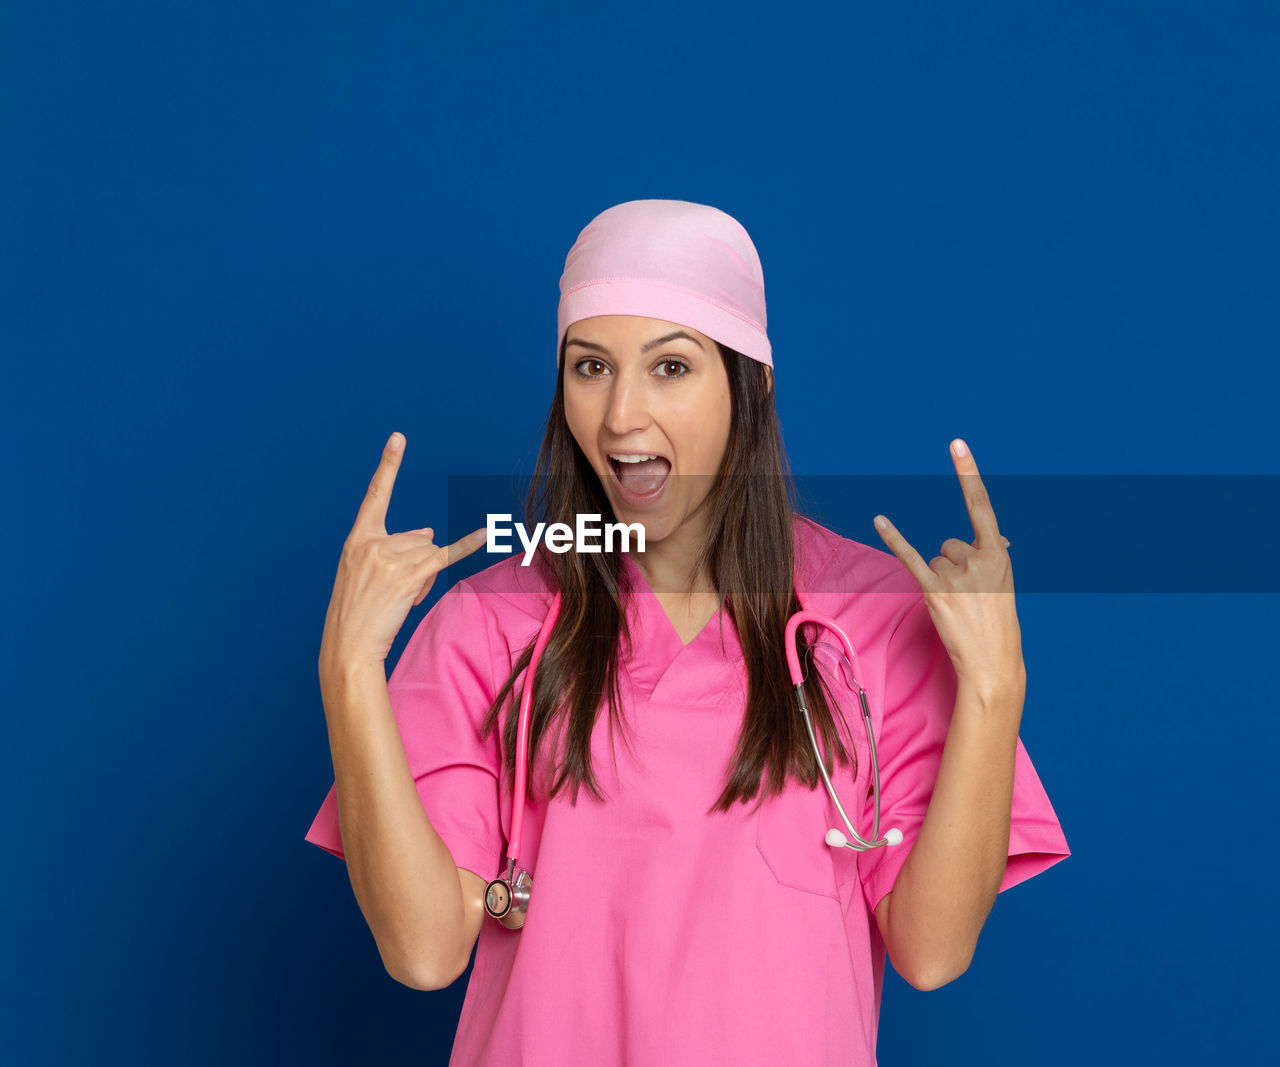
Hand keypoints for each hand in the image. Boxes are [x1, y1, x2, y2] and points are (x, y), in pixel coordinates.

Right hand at [318, 432, 486, 672]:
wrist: (348, 645)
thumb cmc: (358, 614)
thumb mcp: (368, 575)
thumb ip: (396, 548)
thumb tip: (428, 530)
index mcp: (357, 540)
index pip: (375, 496)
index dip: (388, 466)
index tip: (398, 438)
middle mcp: (372, 543)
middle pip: (417, 537)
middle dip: (415, 563)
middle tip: (393, 592)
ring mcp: (390, 558)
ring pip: (429, 552)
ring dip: (424, 576)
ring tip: (399, 598)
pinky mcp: (408, 575)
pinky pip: (446, 556)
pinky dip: (469, 545)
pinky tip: (488, 532)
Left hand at [872, 438, 1023, 700]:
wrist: (993, 662)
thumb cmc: (998, 623)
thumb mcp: (1004, 584)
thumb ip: (996, 556)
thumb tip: (998, 539)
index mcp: (999, 554)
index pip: (981, 505)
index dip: (968, 473)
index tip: (955, 443)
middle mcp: (979, 559)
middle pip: (950, 543)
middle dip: (954, 566)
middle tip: (969, 596)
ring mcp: (956, 576)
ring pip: (936, 557)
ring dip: (941, 579)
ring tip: (959, 605)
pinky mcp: (934, 590)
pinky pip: (910, 556)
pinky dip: (894, 538)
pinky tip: (879, 520)